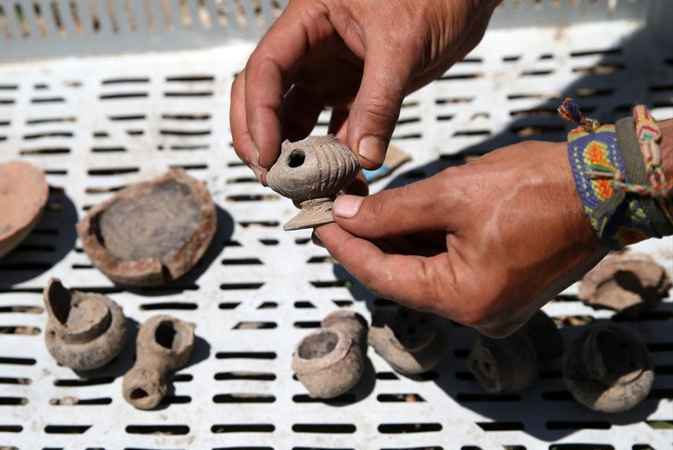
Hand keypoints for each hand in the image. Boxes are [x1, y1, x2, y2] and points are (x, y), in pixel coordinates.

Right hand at [230, 0, 498, 182]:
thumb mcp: (402, 43)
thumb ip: (380, 101)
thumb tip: (363, 156)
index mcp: (309, 21)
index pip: (265, 69)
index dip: (258, 114)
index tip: (266, 154)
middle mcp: (311, 49)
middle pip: (264, 96)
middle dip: (259, 137)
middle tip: (269, 176)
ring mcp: (330, 73)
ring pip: (296, 119)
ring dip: (295, 154)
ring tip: (302, 188)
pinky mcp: (354, 93)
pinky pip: (335, 130)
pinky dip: (335, 157)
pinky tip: (340, 182)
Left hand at [315, 141, 607, 336]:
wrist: (605, 186)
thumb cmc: (541, 188)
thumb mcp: (453, 193)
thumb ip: (391, 210)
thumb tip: (346, 214)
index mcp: (465, 298)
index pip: (383, 274)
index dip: (345, 246)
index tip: (317, 223)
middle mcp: (478, 313)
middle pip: (402, 277)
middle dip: (367, 241)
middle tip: (335, 210)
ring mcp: (493, 304)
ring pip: (424, 272)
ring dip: (394, 240)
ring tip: (362, 207)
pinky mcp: (502, 289)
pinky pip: (449, 270)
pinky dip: (423, 244)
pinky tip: (399, 218)